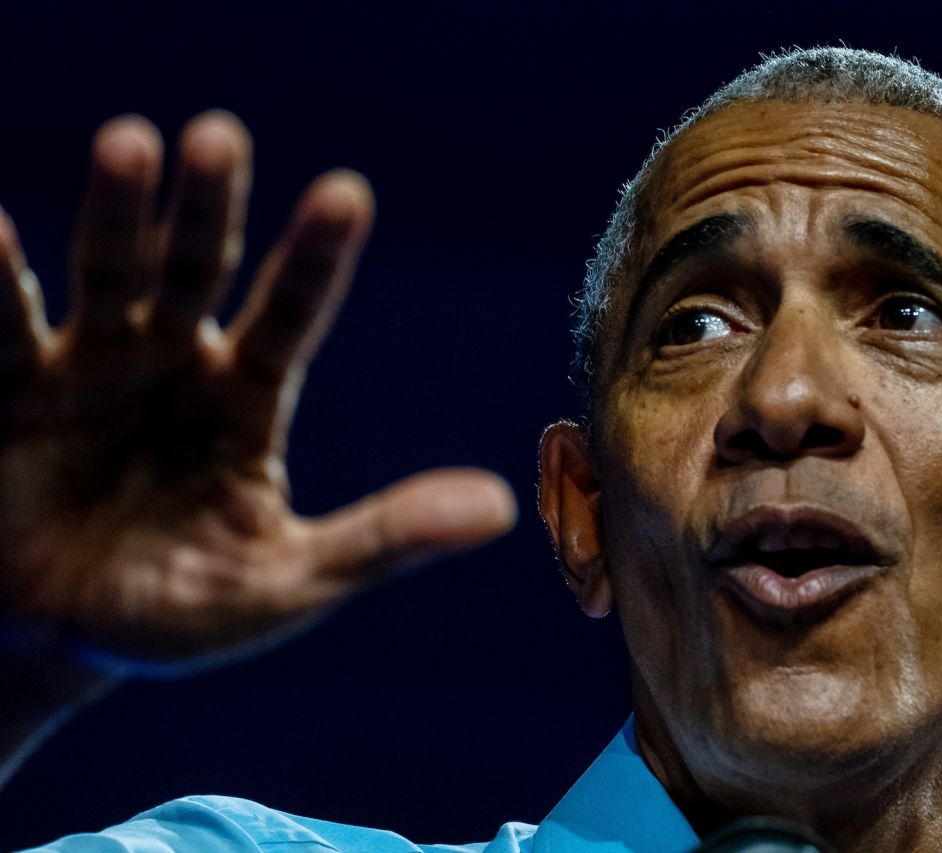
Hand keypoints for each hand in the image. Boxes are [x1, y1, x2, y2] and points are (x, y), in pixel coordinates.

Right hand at [0, 112, 515, 674]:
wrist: (60, 645)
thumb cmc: (181, 610)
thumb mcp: (288, 580)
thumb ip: (384, 538)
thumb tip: (502, 508)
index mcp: (246, 397)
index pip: (291, 313)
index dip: (315, 258)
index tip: (347, 193)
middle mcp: (173, 360)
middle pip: (196, 269)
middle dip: (205, 209)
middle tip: (218, 139)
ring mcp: (90, 366)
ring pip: (108, 273)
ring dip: (116, 212)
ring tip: (131, 143)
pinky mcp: (10, 390)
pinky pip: (1, 328)